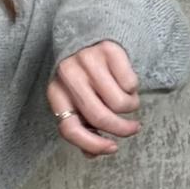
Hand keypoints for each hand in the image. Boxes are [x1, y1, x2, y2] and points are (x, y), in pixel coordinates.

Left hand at [47, 39, 139, 154]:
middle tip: (134, 129)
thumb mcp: (75, 100)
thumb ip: (82, 127)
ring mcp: (88, 60)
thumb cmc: (83, 77)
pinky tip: (126, 82)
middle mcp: (68, 75)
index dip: (93, 144)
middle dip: (122, 129)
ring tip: (128, 100)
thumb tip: (93, 154)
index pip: (70, 129)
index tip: (113, 148)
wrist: (88, 34)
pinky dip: (133, 89)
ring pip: (119, 102)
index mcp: (56, 93)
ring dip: (130, 107)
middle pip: (99, 117)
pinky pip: (131, 83)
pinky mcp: (109, 50)